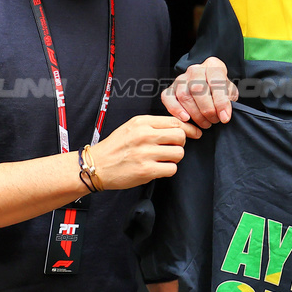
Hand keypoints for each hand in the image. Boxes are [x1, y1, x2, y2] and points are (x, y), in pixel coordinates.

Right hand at [87, 115, 201, 189]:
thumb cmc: (115, 147)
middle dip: (179, 144)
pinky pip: (172, 169)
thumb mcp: (132, 127)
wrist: (96, 165)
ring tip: (161, 159)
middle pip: (181, 136)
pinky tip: (157, 168)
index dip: (189, 128)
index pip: (175, 121)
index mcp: (142, 122)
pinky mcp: (146, 170)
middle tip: (169, 148)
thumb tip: (181, 127)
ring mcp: (145, 153)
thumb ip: (154, 125)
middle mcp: (144, 135)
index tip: (195, 133)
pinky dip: (168, 170)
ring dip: (174, 158)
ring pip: (179, 153)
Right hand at [162, 57, 237, 127]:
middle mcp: (195, 69)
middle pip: (197, 89)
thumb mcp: (230, 91)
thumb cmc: (220, 90)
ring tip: (205, 123)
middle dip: (207, 110)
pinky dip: (175, 109)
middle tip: (214, 121)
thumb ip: (229, 100)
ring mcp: (181, 78)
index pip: (216, 81)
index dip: (221, 102)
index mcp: (213, 66)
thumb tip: (224, 114)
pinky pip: (167, 98)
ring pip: (184, 95)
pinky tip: (186, 118)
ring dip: (195, 113)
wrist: (209, 88)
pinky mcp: (170, 88)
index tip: (224, 117)